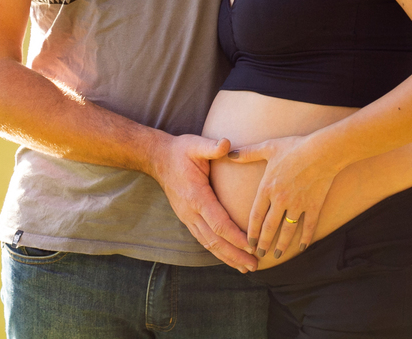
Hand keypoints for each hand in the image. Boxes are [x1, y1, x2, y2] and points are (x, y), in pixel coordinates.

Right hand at [150, 134, 257, 272]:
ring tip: (245, 267)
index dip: (235, 237)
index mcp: (196, 196)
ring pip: (208, 244)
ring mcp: (187, 216)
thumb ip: (211, 146)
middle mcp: (190, 211)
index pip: (218, 223)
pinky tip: (229, 256)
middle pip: (215, 240)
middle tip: (254, 266)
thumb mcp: (195, 144)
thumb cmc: (180, 151)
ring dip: (227, 257)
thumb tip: (226, 144)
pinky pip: (203, 239)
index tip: (252, 246)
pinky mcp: (186, 218)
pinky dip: (217, 251)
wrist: (157, 158)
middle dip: (235, 254)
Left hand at [227, 135, 338, 260]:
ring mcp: (298, 204)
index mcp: (267, 188)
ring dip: (282, 244)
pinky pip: (309, 226)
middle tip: (259, 255)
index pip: (255, 215)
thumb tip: (230, 153)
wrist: (323, 151)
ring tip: (277, 255)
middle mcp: (280, 199)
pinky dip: (305, 238)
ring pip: (287, 230)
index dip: (251, 231)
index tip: (248, 242)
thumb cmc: (294, 147)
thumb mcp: (267, 148)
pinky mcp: (314, 206)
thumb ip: (248, 153)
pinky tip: (302, 248)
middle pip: (270, 226)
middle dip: (264, 243)